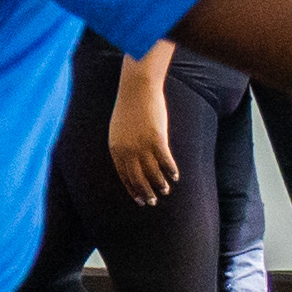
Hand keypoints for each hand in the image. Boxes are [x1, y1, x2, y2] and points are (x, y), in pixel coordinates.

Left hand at [108, 79, 178, 203]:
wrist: (137, 89)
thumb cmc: (128, 108)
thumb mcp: (119, 131)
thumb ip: (124, 147)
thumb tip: (133, 164)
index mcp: (116, 149)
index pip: (124, 176)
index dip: (133, 190)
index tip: (139, 200)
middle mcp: (128, 151)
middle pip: (138, 178)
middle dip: (146, 192)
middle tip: (153, 202)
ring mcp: (142, 145)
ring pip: (153, 172)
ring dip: (160, 184)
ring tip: (165, 190)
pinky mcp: (157, 139)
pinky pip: (165, 160)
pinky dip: (170, 170)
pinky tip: (175, 176)